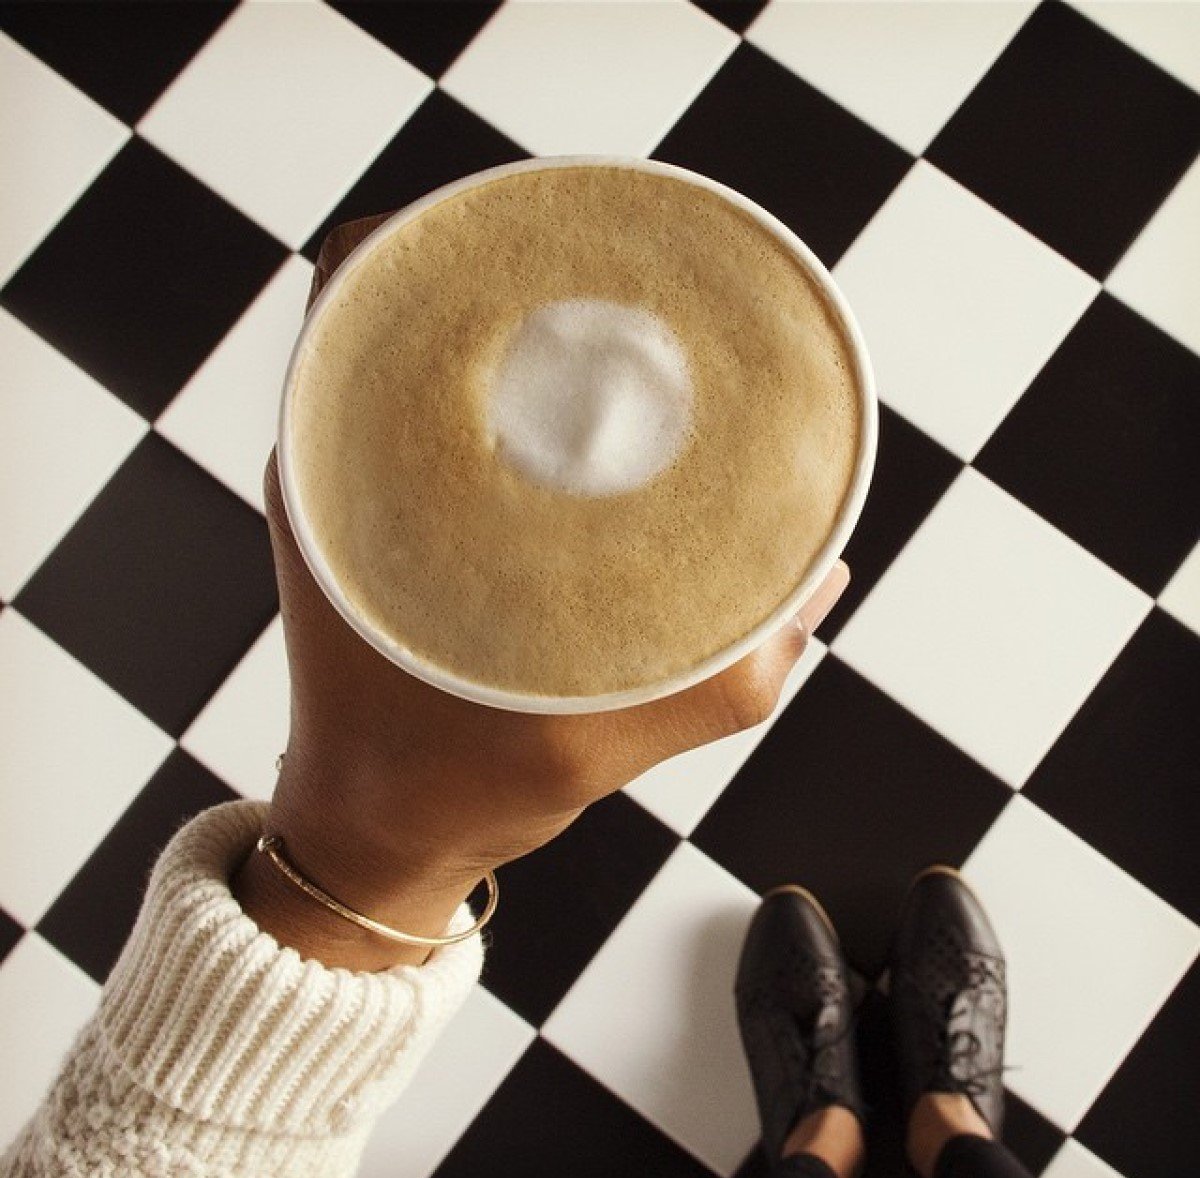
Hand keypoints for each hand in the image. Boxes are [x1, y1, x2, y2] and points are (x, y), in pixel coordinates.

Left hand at [234, 213, 850, 968]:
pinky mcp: (366, 516)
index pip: (382, 296)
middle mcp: (338, 471)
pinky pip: (424, 414)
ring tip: (607, 327)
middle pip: (407, 304)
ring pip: (417, 354)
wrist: (375, 827)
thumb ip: (729, 672)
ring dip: (504, 327)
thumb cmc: (468, 789)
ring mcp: (343, 487)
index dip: (474, 241)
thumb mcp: (602, 747)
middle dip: (516, 278)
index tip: (580, 244)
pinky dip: (493, 388)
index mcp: (367, 499)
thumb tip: (823, 566)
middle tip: (625, 286)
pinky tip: (568, 410)